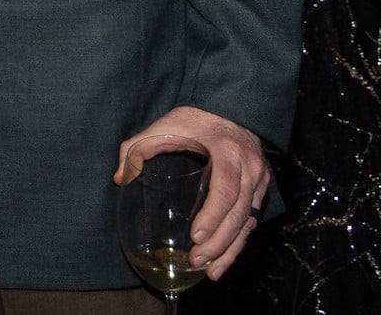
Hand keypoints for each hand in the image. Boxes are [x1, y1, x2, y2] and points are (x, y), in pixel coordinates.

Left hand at [114, 107, 266, 279]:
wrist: (230, 109)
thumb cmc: (195, 119)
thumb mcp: (167, 126)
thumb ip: (139, 147)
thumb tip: (120, 177)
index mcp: (227, 152)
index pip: (225, 189)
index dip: (213, 215)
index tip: (196, 235)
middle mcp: (249, 168)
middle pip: (238, 213)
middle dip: (219, 242)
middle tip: (197, 260)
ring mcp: (258, 180)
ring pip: (247, 222)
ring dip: (230, 250)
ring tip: (211, 272)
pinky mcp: (260, 189)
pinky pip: (251, 221)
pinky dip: (238, 243)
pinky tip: (223, 260)